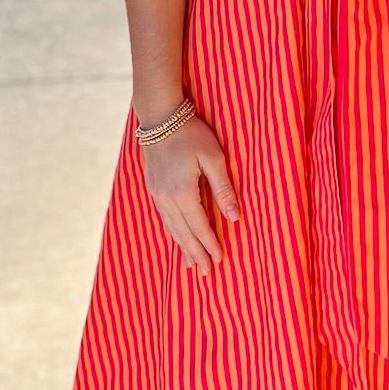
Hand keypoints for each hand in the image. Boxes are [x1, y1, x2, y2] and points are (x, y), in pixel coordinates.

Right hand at [138, 108, 238, 274]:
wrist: (160, 116)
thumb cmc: (191, 133)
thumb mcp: (213, 157)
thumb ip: (223, 188)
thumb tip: (234, 218)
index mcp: (183, 192)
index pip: (199, 226)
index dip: (210, 244)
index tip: (219, 260)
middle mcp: (167, 198)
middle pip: (183, 232)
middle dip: (195, 253)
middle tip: (205, 272)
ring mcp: (157, 193)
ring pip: (172, 227)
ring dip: (183, 246)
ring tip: (190, 264)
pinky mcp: (153, 187)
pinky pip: (165, 217)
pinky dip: (173, 232)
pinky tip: (178, 237)